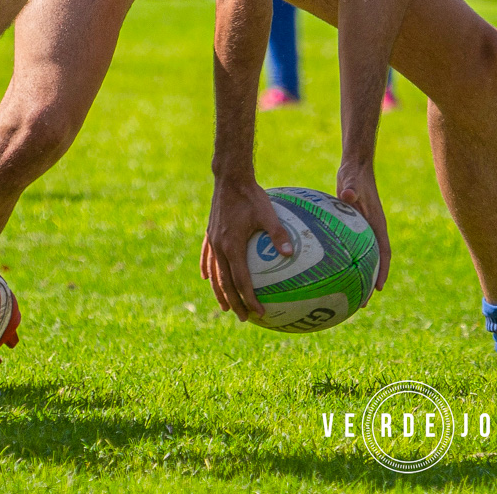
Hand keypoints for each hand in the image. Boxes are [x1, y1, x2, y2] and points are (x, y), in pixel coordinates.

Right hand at [200, 174, 289, 320]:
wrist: (229, 177)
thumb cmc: (251, 195)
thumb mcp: (268, 213)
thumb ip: (278, 233)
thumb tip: (290, 253)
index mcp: (232, 246)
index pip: (241, 280)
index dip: (249, 298)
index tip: (259, 312)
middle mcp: (219, 247)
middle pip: (225, 283)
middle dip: (234, 302)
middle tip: (243, 318)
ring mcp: (212, 241)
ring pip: (214, 273)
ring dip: (220, 291)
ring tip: (225, 306)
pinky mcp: (210, 233)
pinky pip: (207, 257)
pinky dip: (208, 270)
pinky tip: (207, 278)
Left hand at [336, 162, 391, 301]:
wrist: (356, 167)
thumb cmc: (355, 175)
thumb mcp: (352, 181)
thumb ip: (351, 188)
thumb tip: (348, 193)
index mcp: (377, 224)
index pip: (383, 253)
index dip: (382, 271)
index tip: (377, 288)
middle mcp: (373, 230)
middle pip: (375, 262)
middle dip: (370, 282)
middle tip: (360, 303)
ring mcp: (364, 230)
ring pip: (364, 258)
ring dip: (358, 276)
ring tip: (346, 295)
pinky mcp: (354, 228)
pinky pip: (352, 249)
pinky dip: (346, 261)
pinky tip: (329, 271)